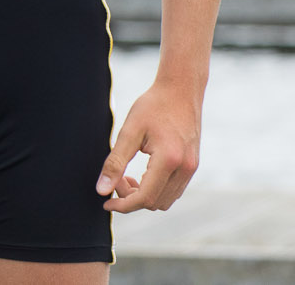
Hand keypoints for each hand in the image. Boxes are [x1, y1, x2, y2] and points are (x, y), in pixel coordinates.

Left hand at [98, 77, 202, 211]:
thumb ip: (115, 162)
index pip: (144, 198)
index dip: (123, 205)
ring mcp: (191, 168)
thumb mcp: (129, 131)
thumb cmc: (153, 106)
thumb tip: (101, 190)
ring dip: (144, 196)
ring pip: (165, 200)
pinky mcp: (192, 166)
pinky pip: (173, 191)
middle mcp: (185, 168)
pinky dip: (156, 190)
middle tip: (117, 179)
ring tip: (127, 177)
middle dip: (131, 198)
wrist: (181, 89)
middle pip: (155, 203)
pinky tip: (142, 174)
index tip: (105, 202)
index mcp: (169, 160)